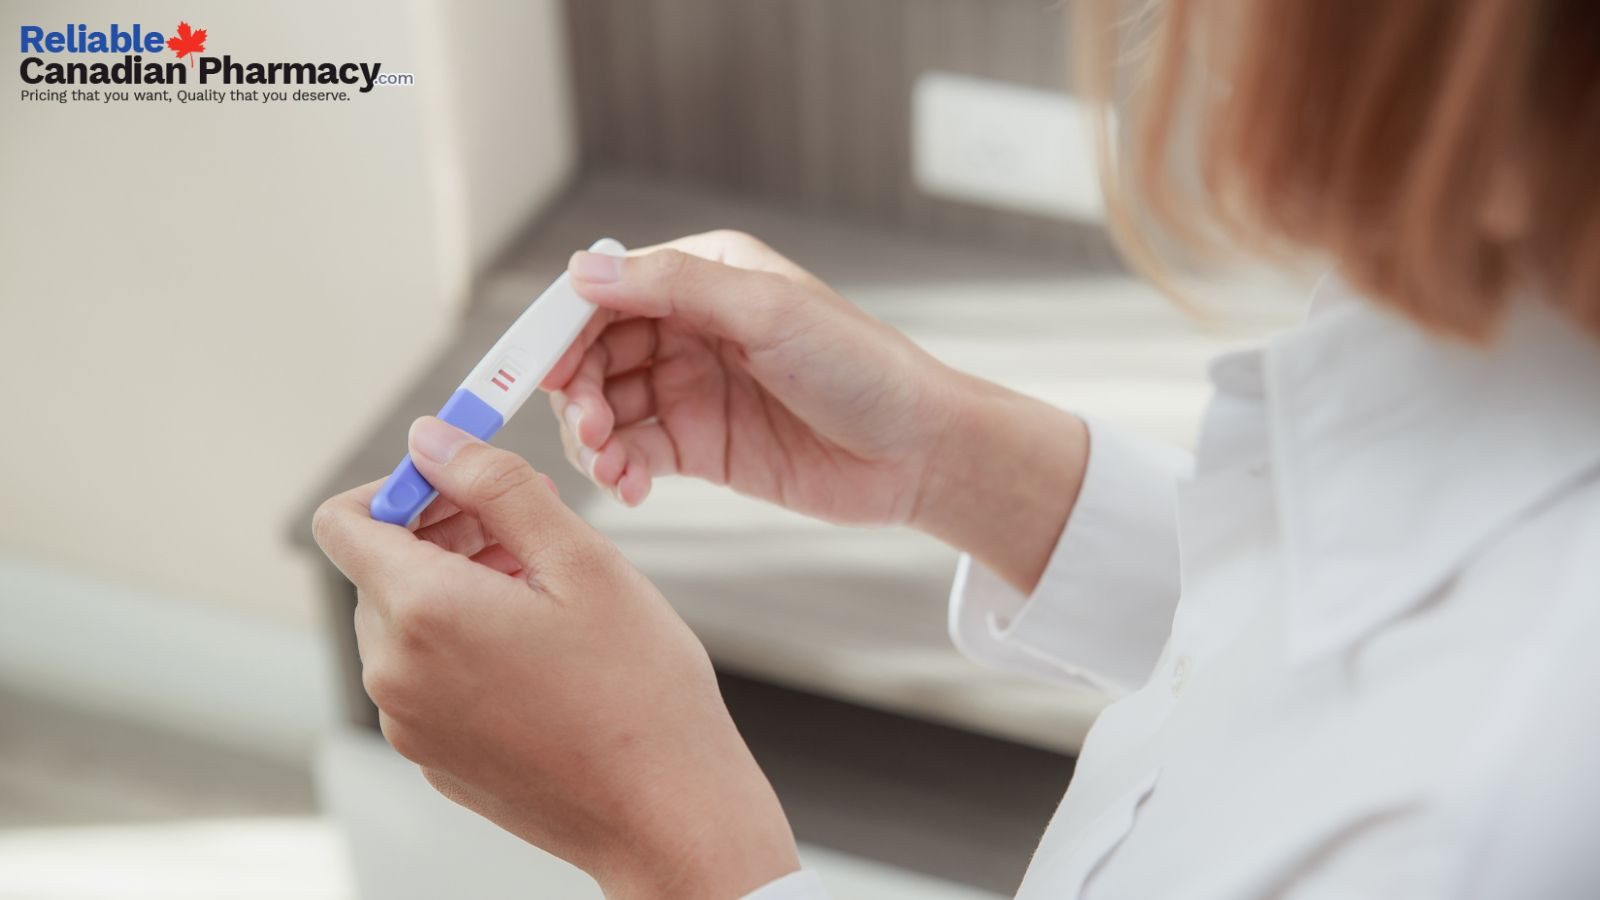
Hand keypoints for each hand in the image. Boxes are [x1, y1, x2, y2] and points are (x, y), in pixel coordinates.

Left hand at [312, 417, 798, 898]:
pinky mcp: (433, 756)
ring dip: (457, 588)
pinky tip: (539, 651)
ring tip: (543, 592)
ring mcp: (410, 724)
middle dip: (443, 535)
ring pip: (404, 622)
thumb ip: (497, 485)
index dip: (399, 487)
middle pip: (378, 570)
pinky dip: (465, 645)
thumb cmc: (640, 694)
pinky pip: (425, 676)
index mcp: (424, 612)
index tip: (460, 485)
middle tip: (527, 532)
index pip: (343, 521)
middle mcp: (396, 673)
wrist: (667, 812)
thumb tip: (433, 439)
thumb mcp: (583, 561)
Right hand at [542, 230, 959, 524]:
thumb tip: (581, 271)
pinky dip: (618, 472)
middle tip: (588, 430)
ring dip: (592, 438)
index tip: (540, 370)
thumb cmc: (861, 367)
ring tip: (610, 467)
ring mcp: (691, 389)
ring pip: (606, 408)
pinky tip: (629, 489)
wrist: (918, 452)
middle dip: (577, 392)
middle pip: (595, 353)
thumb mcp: (769, 312)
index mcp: (705, 276)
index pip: (607, 291)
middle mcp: (689, 328)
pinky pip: (633, 455)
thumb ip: (675, 288)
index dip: (564, 328)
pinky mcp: (698, 447)